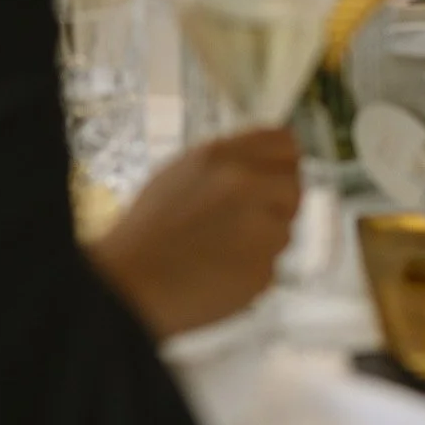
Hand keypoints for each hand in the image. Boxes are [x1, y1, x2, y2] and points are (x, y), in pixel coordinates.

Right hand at [87, 130, 300, 339]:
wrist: (131, 282)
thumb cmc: (149, 228)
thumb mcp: (182, 172)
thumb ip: (228, 163)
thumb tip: (264, 163)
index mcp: (223, 155)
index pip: (284, 142)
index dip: (282, 161)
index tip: (276, 175)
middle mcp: (247, 185)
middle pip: (293, 186)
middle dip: (278, 203)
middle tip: (251, 219)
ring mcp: (258, 229)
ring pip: (285, 230)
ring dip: (264, 240)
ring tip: (223, 250)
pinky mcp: (262, 272)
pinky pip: (271, 266)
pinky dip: (253, 271)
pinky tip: (221, 272)